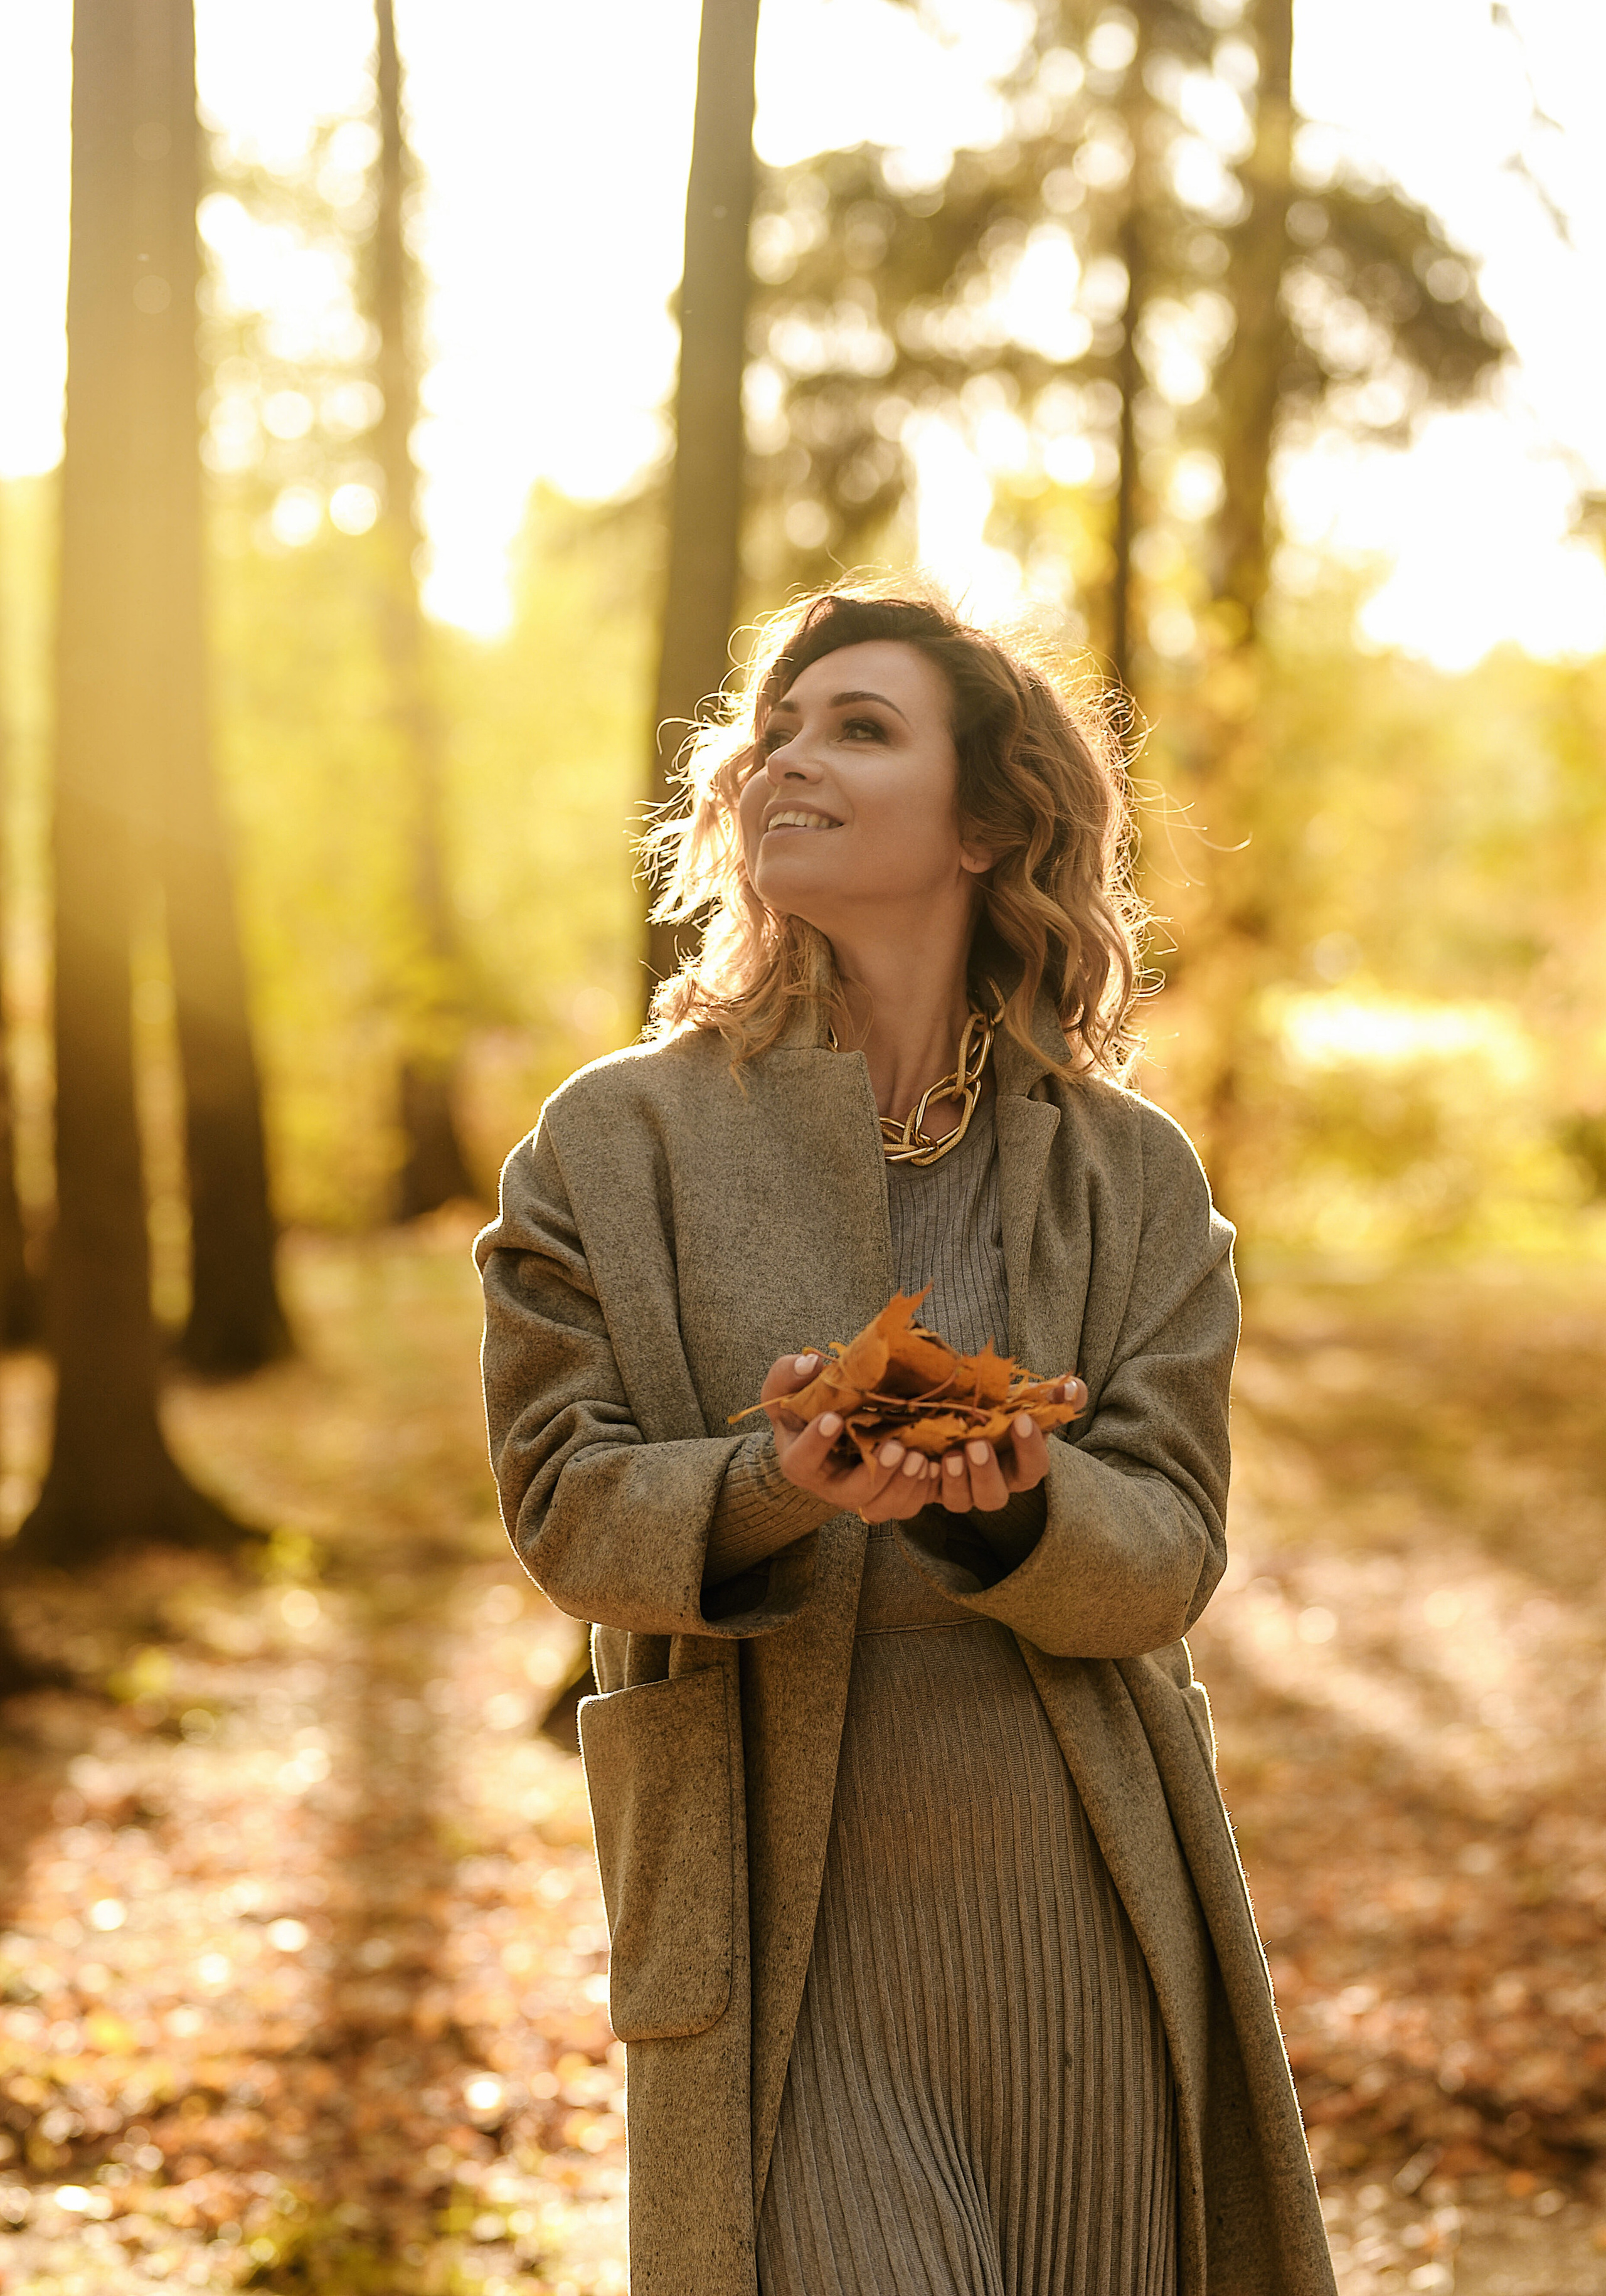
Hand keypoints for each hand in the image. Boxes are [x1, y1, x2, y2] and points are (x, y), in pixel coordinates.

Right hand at [762, 1353, 939, 1523]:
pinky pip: (905, 1505)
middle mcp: (830, 1485)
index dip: (815, 1444)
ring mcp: (860, 1494)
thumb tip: (809, 1364)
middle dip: (876, 1474)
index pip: (801, 1461)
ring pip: (881, 1507)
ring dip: (903, 1485)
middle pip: (850, 1494)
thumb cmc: (806, 1406)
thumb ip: (789, 1374)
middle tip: (895, 1447)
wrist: (830, 1424)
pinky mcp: (887, 1496)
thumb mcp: (788, 1387)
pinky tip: (934, 1466)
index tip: (833, 1418)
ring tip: (919, 1459)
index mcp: (801, 1460)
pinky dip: (922, 1489)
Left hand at [929, 1379, 1085, 1513]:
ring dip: (955, 1481)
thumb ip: (1052, 1394)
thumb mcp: (1020, 1397)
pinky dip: (920, 1482)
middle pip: (995, 1497)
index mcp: (1017, 1464)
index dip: (1031, 1449)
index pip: (1033, 1468)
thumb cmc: (992, 1407)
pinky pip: (923, 1497)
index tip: (1022, 1420)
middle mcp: (990, 1484)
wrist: (944, 1411)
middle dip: (986, 1473)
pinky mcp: (927, 1487)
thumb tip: (1074, 1387)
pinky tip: (919, 1459)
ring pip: (960, 1502)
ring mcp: (958, 1489)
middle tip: (977, 1445)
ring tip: (949, 1454)